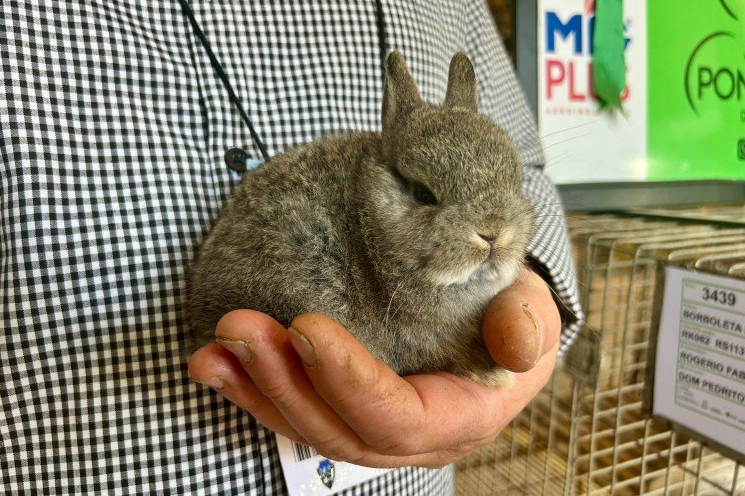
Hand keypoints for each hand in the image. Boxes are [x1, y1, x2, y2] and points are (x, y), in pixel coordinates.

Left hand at [187, 267, 560, 467]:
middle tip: (240, 328)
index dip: (349, 381)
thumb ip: (526, 324)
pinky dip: (250, 390)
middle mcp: (411, 435)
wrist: (488, 315)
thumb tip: (516, 344)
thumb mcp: (532, 308)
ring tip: (213, 350)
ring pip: (306, 426)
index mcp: (460, 415)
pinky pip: (293, 411)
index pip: (398, 418)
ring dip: (255, 388)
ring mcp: (372, 427)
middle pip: (339, 429)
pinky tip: (213, 364)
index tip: (307, 328)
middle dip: (283, 382)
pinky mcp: (343, 408)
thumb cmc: (508, 310)